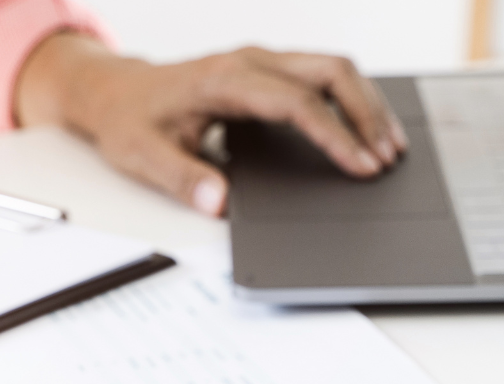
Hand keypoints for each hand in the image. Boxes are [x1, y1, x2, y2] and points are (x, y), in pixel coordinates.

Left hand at [16, 34, 405, 216]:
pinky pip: (321, 75)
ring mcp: (262, 61)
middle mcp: (250, 61)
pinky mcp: (267, 70)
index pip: (296, 103)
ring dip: (366, 105)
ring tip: (389, 147)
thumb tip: (218, 203)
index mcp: (224, 79)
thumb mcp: (143, 156)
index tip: (360, 166)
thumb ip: (182, 178)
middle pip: (329, 71)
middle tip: (387, 158)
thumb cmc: (129, 121)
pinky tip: (366, 129)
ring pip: (332, 68)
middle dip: (366, 114)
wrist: (114, 93)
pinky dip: (350, 100)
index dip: (334, 135)